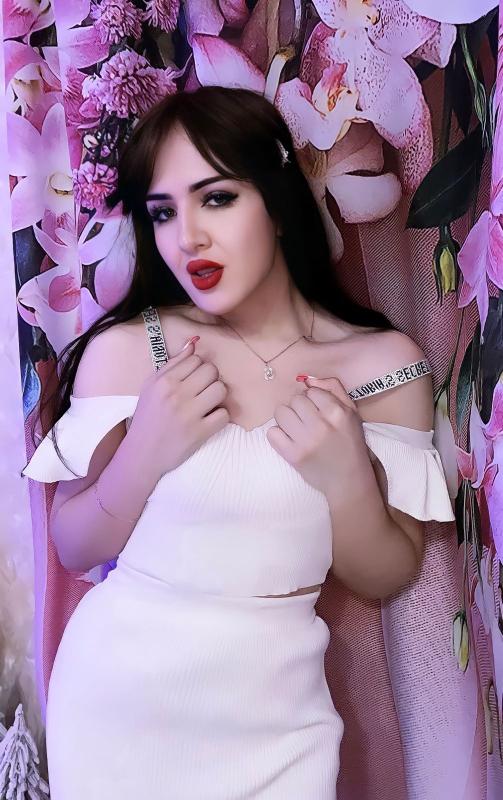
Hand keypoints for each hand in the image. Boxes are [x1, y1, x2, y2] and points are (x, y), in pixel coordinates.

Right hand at [129, 339, 228, 476]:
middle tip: (202, 392)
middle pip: (212, 371)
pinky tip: (209, 420)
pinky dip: (219, 417)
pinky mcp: (200, 432)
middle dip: (210, 380)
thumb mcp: (152, 386)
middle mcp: (177, 395)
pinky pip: (224, 414)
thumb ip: (174, 363)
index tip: (193, 380)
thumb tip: (194, 341)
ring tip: (207, 404)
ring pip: (221, 390)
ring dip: (217, 397)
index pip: (197, 359)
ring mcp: (189, 414)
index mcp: (164, 381)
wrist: (142, 453)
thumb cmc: (148, 417)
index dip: (198, 368)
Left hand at [266, 376, 372, 496]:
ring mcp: (305, 441)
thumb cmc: (350, 442)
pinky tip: (290, 439)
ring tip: (297, 428)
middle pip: (294, 400)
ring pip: (281, 413)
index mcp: (337, 412)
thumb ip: (333, 389)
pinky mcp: (293, 456)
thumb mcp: (351, 412)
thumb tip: (308, 380)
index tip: (318, 411)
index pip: (311, 392)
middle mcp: (321, 425)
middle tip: (306, 420)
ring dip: (287, 419)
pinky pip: (272, 433)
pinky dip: (278, 435)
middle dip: (299, 408)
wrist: (348, 479)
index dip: (313, 400)